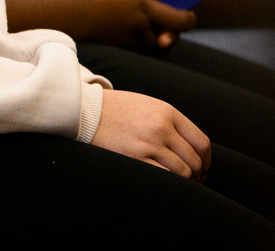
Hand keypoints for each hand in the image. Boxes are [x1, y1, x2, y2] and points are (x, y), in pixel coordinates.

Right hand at [92, 89, 210, 179]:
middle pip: (194, 160)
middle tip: (191, 181)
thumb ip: (171, 123)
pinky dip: (169, 183)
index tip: (201, 169)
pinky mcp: (135, 157)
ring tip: (177, 183)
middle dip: (197, 175)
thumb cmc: (116, 110)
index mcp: (167, 112)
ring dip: (184, 181)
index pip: (202, 143)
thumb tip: (193, 151)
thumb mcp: (148, 106)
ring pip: (183, 172)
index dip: (206, 161)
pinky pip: (165, 177)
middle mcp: (161, 127)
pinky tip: (164, 182)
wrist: (84, 110)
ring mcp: (148, 143)